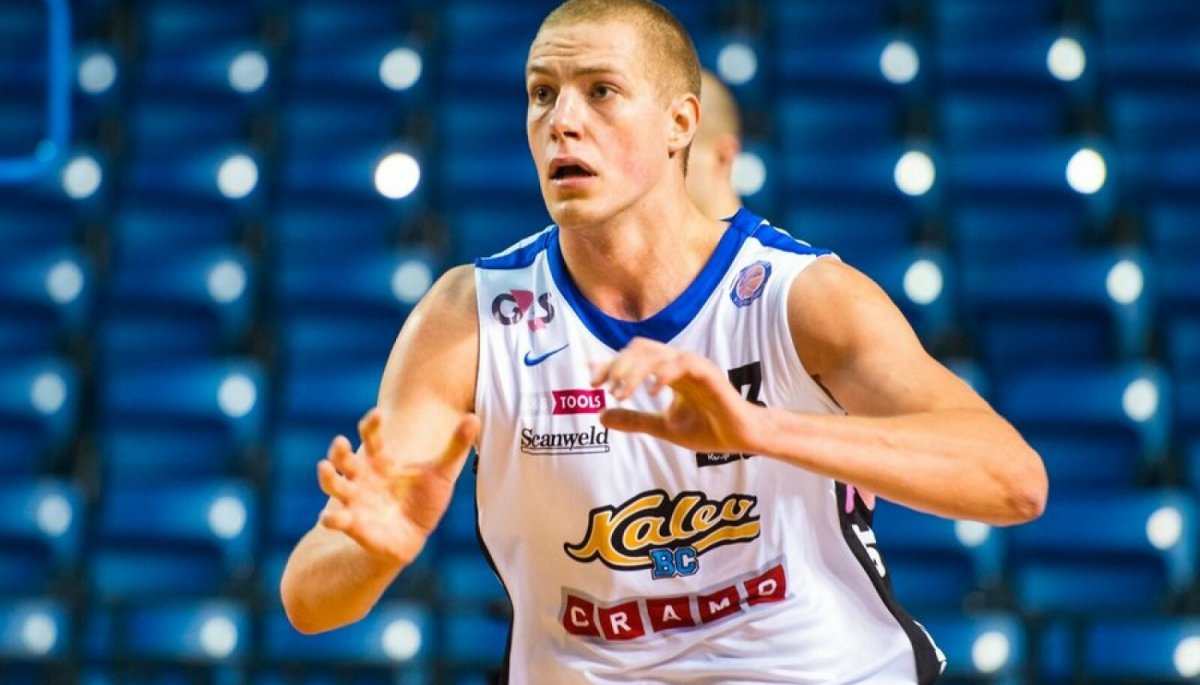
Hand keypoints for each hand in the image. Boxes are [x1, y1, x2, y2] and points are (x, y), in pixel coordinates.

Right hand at [316, 408, 479, 565]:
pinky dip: (332, 519)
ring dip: (327, 476)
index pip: (370, 435)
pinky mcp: (354, 524)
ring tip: (323, 467)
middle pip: (343, 457)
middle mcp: (363, 476)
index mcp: (381, 460)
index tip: (378, 414)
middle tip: (340, 441)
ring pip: (333, 484)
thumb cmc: (422, 499)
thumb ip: (455, 446)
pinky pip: (338, 520)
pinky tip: (330, 518)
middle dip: (338, 449)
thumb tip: (474, 418)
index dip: (370, 424)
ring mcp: (355, 499)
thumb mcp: (442, 473)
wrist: (413, 536)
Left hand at [591, 337, 761, 453]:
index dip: (610, 366)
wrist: (740, 438)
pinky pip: (683, 364)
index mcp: (667, 371)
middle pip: (640, 349)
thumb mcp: (662, 426)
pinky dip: (664, 374)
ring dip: (635, 371)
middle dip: (618, 365)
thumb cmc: (708, 428)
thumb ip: (635, 419)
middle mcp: (678, 363)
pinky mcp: (710, 375)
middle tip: (604, 388)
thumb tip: (601, 415)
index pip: (634, 357)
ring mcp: (694, 366)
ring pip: (658, 354)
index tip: (592, 383)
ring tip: (622, 393)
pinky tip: (651, 392)